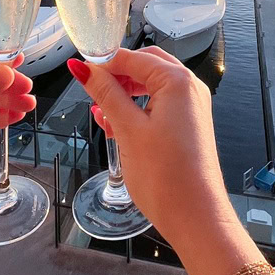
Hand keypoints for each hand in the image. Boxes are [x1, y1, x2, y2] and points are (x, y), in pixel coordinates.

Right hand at [72, 48, 274, 274]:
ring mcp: (192, 107)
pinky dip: (138, 109)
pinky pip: (160, 105)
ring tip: (102, 113)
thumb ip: (106, 94)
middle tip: (91, 90)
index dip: (103, 63)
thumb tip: (83, 69)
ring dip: (125, 93)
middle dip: (117, 76)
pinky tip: (117, 125)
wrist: (196, 216)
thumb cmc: (165, 175)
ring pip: (151, 86)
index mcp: (177, 81)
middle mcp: (190, 88)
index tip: (79, 72)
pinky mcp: (189, 125)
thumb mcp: (128, 129)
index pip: (132, 58)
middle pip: (145, 67)